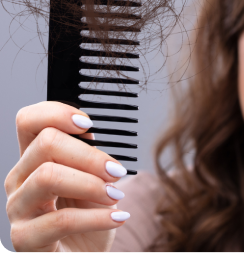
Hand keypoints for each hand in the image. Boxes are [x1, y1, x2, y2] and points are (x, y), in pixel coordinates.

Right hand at [4, 101, 128, 252]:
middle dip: (90, 155)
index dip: (57, 113)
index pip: (29, 121)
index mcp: (35, 159)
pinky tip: (117, 217)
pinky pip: (60, 220)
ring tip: (116, 195)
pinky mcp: (24, 239)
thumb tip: (88, 131)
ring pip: (48, 176)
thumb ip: (88, 155)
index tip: (88, 125)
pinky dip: (97, 217)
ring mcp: (18, 209)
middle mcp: (20, 179)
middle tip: (116, 171)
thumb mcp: (95, 179)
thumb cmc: (90, 216)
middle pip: (45, 144)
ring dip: (91, 183)